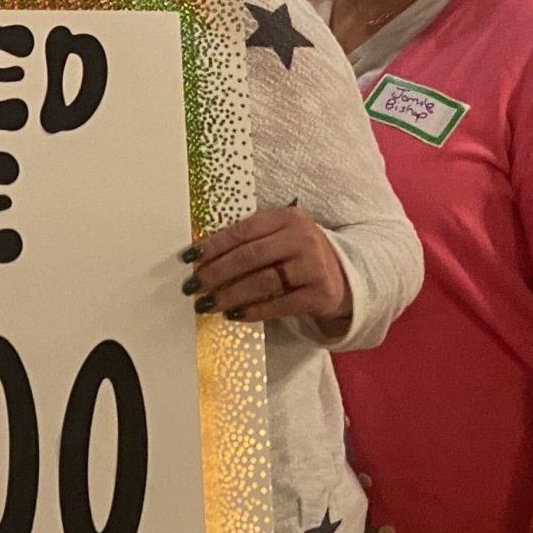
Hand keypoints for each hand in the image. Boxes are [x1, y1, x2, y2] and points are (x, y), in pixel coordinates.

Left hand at [182, 206, 351, 323]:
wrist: (343, 275)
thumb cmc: (298, 254)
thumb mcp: (279, 236)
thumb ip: (249, 240)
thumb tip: (201, 259)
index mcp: (287, 217)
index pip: (242, 231)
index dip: (213, 245)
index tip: (189, 258)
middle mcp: (302, 238)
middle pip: (250, 256)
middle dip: (216, 272)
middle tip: (193, 286)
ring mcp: (313, 266)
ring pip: (262, 281)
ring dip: (230, 294)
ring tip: (207, 304)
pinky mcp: (319, 294)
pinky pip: (279, 304)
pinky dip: (253, 311)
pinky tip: (234, 315)